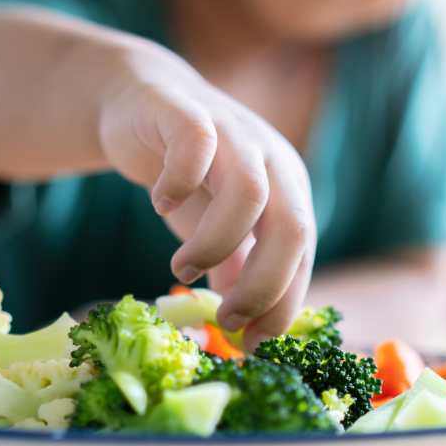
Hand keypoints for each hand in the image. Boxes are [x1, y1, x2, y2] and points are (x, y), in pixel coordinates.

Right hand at [97, 47, 314, 347]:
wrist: (143, 100)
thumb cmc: (191, 173)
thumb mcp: (218, 227)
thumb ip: (236, 270)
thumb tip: (247, 332)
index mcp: (290, 192)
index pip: (302, 255)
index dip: (283, 303)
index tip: (253, 345)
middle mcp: (272, 162)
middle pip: (291, 228)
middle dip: (264, 285)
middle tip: (227, 320)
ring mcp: (235, 134)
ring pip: (249, 192)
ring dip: (217, 242)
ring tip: (183, 269)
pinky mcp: (189, 113)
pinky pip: (196, 145)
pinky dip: (179, 182)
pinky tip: (160, 204)